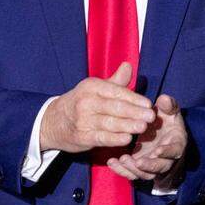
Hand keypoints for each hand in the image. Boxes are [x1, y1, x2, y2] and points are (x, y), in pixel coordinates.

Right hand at [38, 63, 155, 152]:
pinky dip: (114, 139)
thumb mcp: (94, 89)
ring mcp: (83, 120)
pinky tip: (127, 139)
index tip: (148, 104)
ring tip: (143, 127)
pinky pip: (101, 138)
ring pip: (110, 123)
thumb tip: (128, 65)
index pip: (116, 92)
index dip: (134, 98)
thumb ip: (114, 81)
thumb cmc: (81, 103)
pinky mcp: (82, 136)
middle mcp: (86, 102)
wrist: (53, 122)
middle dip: (135, 112)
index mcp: (91, 87)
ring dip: (128, 125)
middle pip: (114, 107)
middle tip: (151, 117)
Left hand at [107, 94, 186, 190]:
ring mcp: (152, 165)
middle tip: (137, 161)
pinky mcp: (140, 167)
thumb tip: (165, 99)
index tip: (157, 151)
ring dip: (134, 169)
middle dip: (149, 166)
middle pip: (160, 167)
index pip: (175, 151)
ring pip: (145, 174)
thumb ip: (168, 106)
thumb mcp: (169, 111)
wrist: (161, 131)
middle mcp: (166, 158)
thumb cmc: (166, 120)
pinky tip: (112, 162)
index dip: (167, 152)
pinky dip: (123, 170)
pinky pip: (133, 173)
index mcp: (176, 143)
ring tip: (122, 159)